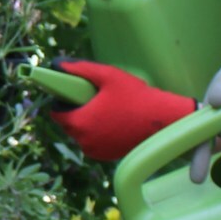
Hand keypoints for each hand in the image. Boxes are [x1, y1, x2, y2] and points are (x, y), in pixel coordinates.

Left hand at [41, 60, 194, 161]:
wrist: (164, 121)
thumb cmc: (136, 96)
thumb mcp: (108, 76)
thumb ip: (81, 69)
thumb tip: (58, 63)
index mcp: (79, 122)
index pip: (56, 114)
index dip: (61, 101)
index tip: (73, 93)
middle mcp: (83, 141)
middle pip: (68, 124)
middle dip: (76, 111)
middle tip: (93, 99)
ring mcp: (96, 151)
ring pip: (81, 134)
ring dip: (87, 123)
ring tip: (105, 109)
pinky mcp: (108, 156)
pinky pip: (94, 143)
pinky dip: (98, 133)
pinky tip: (112, 121)